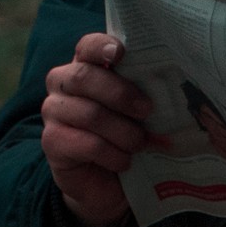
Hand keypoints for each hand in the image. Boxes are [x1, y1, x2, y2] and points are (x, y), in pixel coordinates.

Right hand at [41, 32, 163, 226]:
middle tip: (147, 110)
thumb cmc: (126, 132)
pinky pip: (87, 144)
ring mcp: (53, 112)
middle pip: (84, 77)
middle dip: (121, 94)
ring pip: (90, 114)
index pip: (87, 46)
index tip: (120, 54)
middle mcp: (62, 83)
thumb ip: (145, 91)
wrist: (106, 180)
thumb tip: (173, 86)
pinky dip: (113, 154)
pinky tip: (124, 161)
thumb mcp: (137, 108)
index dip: (101, 47)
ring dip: (123, 132)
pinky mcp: (52, 142)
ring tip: (139, 143)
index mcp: (85, 65)